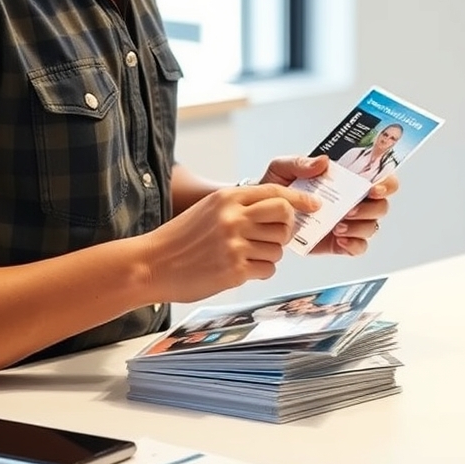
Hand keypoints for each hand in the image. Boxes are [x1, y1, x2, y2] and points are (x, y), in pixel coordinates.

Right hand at [142, 184, 319, 302]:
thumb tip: (280, 212)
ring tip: (245, 256)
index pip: (275, 192)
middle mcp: (233, 217)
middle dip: (286, 227)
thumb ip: (239, 207)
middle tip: (275, 236)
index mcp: (227, 198)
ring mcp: (235, 244)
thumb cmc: (180, 239)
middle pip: (284, 216)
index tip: (313, 206)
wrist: (151, 264)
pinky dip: (260, 271)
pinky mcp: (235, 269)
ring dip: (269, 254)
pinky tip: (240, 269)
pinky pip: (268, 269)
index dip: (299, 199)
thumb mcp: (208, 210)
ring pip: (278, 247)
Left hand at [259, 155, 398, 255]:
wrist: (262, 213)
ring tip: (337, 227)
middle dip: (370, 209)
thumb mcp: (282, 167)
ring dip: (359, 227)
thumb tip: (323, 162)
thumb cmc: (276, 187)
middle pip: (381, 206)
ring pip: (372, 227)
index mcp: (347, 179)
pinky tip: (339, 239)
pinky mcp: (340, 243)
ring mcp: (349, 223)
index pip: (381, 178)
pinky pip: (359, 247)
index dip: (387, 183)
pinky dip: (354, 245)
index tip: (374, 189)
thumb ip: (300, 163)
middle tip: (348, 210)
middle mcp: (354, 201)